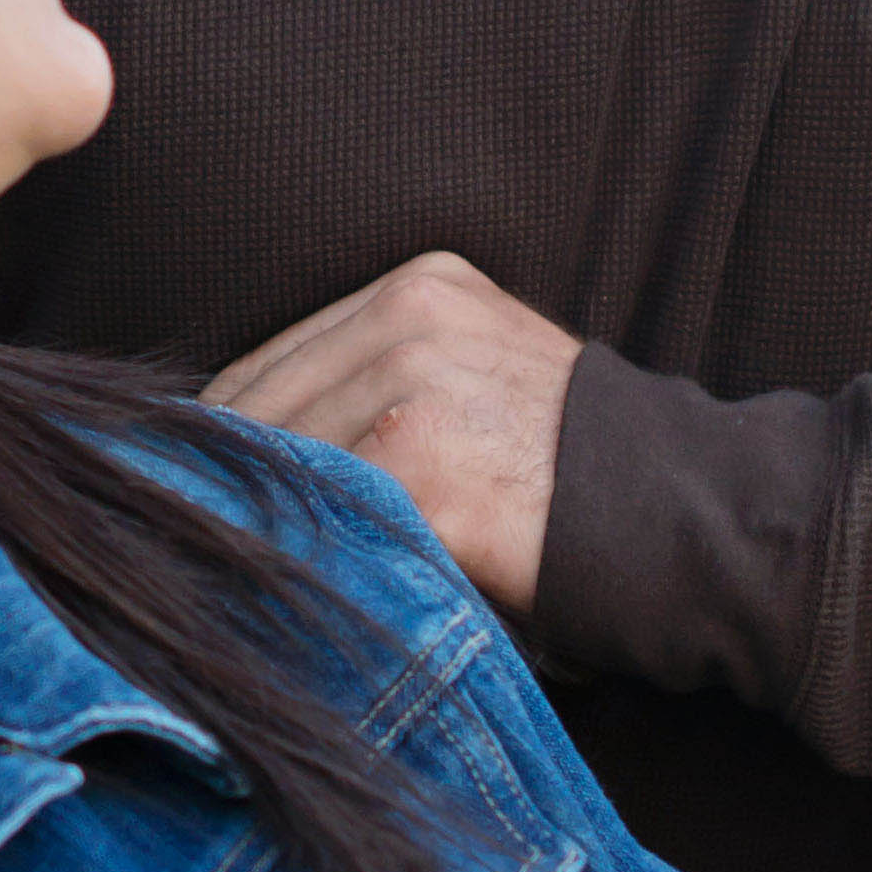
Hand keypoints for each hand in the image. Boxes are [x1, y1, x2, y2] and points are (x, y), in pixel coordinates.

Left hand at [204, 255, 580, 618]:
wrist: (675, 514)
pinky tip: (294, 585)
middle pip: (264, 409)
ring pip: (283, 465)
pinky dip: (303, 554)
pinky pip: (324, 517)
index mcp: (423, 286)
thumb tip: (249, 440)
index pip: (276, 358)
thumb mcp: (481, 368)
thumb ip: (383, 376)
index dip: (228, 431)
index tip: (197, 481)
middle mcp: (413, 321)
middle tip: (196, 534)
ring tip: (237, 569)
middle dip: (229, 478)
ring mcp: (417, 393)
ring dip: (257, 521)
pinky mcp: (424, 472)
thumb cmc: (570, 463)